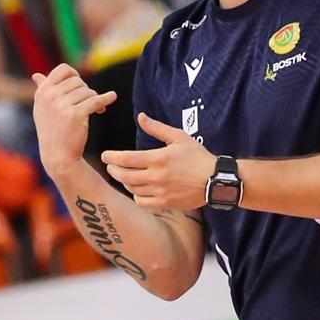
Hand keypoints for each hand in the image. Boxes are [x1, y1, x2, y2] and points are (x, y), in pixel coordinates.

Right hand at [31, 63, 117, 178]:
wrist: (58, 156)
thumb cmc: (52, 131)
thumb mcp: (42, 110)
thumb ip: (42, 90)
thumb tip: (37, 75)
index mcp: (42, 93)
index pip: (63, 69)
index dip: (75, 74)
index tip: (81, 84)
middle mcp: (50, 97)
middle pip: (78, 81)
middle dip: (86, 90)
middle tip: (89, 102)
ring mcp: (62, 106)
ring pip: (87, 92)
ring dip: (94, 99)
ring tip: (95, 109)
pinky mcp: (76, 115)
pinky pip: (96, 101)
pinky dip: (106, 99)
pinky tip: (112, 97)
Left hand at [101, 112, 217, 210]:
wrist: (215, 180)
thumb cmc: (198, 157)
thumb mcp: (179, 137)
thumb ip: (157, 128)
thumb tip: (141, 117)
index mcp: (158, 158)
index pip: (126, 159)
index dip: (112, 157)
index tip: (105, 156)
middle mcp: (156, 176)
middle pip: (124, 176)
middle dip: (113, 170)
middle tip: (110, 166)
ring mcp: (160, 191)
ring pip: (132, 189)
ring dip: (124, 182)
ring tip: (124, 176)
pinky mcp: (165, 203)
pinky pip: (142, 202)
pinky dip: (136, 196)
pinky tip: (137, 190)